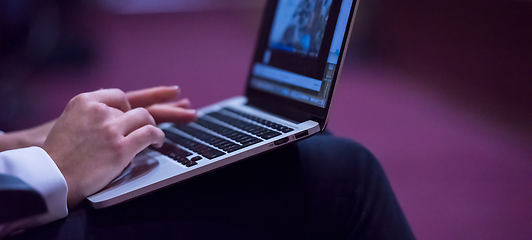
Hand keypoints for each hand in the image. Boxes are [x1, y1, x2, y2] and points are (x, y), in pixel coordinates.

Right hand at [0, 86, 195, 151]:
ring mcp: (111, 128)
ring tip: (159, 134)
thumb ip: (90, 115)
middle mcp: (100, 110)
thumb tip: (110, 113)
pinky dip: (158, 136)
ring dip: (155, 125)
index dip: (132, 104)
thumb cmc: (57, 155)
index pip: (118, 96)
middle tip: (182, 101)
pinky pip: (150, 134)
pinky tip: (159, 141)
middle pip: (137, 103)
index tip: (143, 106)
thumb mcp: (69, 122)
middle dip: (162, 101)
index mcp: (85, 101)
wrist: (51, 176)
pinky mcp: (121, 146)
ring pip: (146, 116)